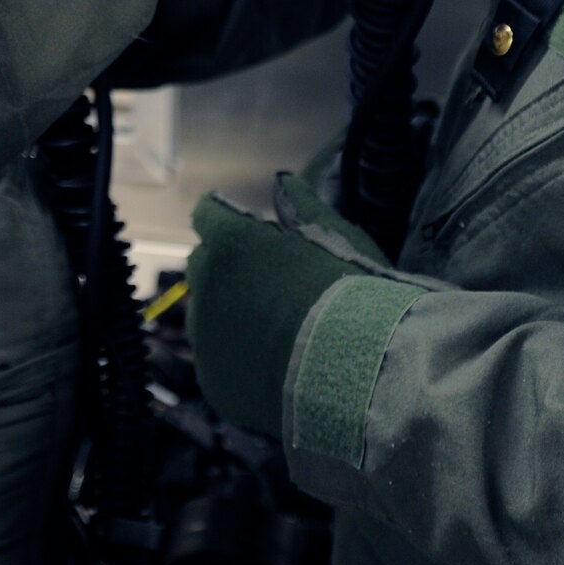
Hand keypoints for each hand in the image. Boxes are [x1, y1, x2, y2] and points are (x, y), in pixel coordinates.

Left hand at [184, 174, 385, 439]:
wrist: (361, 375)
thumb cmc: (353, 294)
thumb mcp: (337, 238)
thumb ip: (302, 207)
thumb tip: (282, 181)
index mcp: (231, 244)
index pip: (208, 214)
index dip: (230, 219)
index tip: (251, 229)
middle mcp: (206, 288)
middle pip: (203, 264)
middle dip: (227, 264)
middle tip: (270, 279)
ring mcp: (206, 340)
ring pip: (204, 313)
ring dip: (226, 310)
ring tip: (273, 325)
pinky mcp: (213, 383)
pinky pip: (215, 359)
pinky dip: (234, 356)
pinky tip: (270, 362)